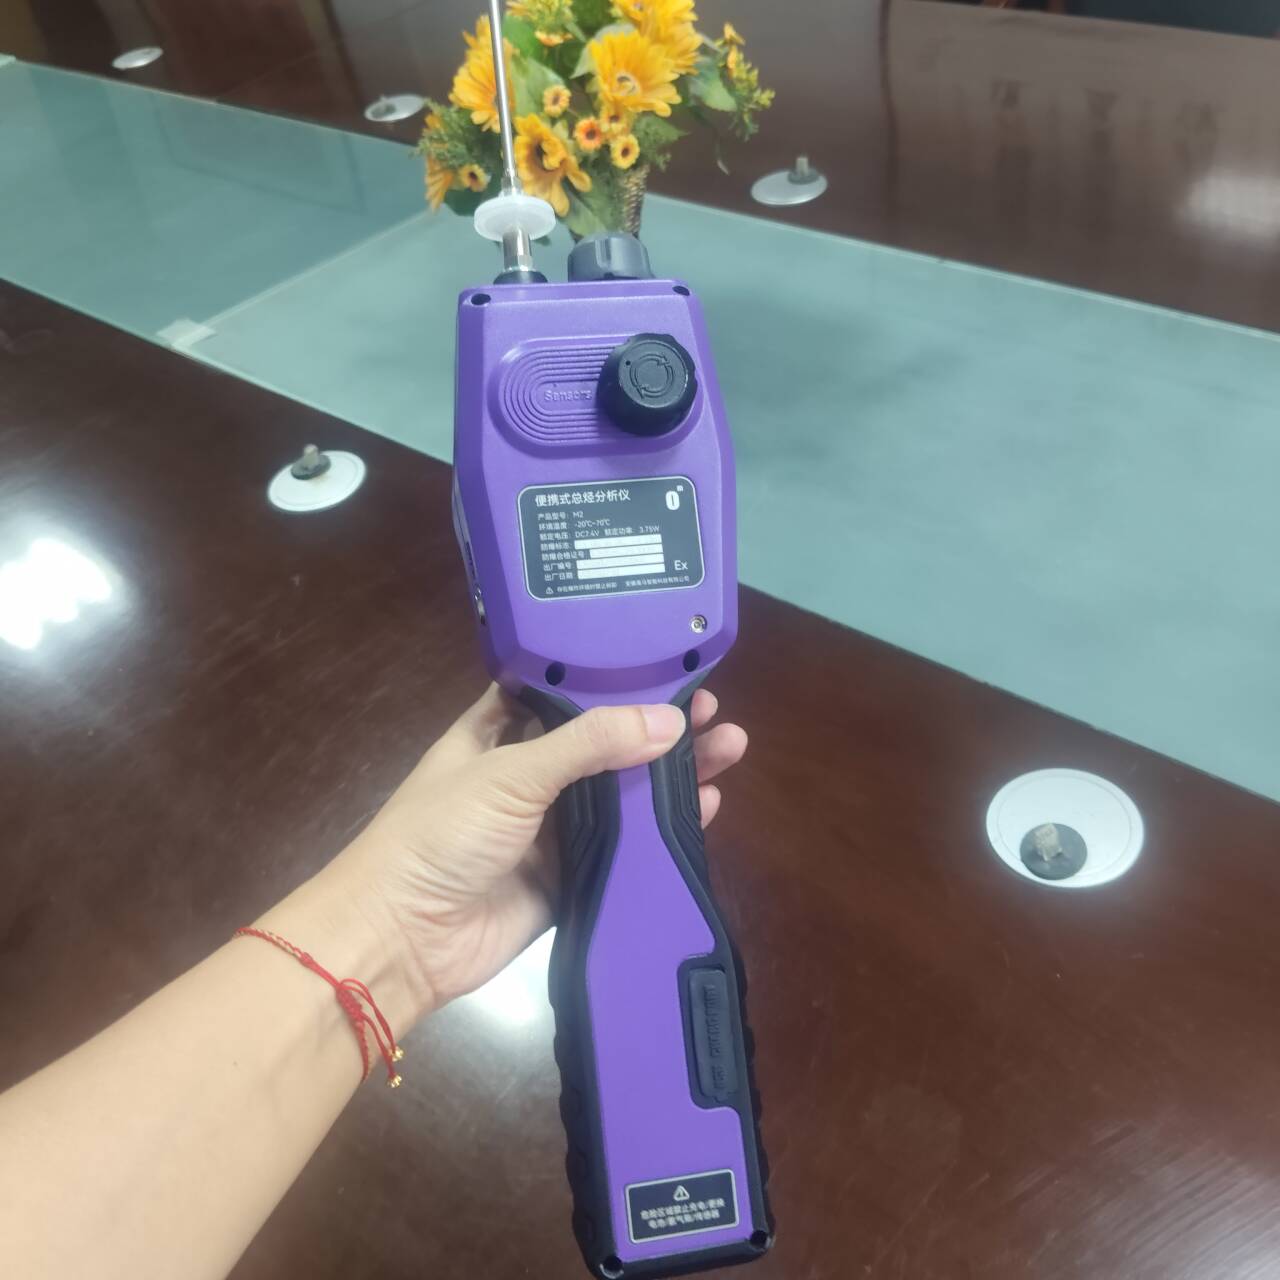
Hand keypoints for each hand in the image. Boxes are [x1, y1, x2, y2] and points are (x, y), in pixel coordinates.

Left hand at [339, 685, 746, 1024]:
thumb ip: (589, 743)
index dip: (612, 676)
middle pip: (605, 743)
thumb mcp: (511, 772)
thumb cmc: (442, 834)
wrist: (403, 938)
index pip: (562, 690)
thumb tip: (670, 720)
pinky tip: (708, 807)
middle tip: (714, 708)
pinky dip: (664, 830)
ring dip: (672, 774)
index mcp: (498, 732)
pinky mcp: (570, 878)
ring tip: (730, 747)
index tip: (667, 662)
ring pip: (623, 794)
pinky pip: (627, 849)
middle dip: (657, 727)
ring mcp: (551, 829)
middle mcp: (528, 775)